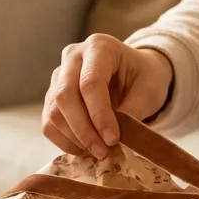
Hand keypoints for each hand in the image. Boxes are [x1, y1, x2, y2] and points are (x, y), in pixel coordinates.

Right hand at [42, 35, 173, 158]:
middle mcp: (73, 57)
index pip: (90, 82)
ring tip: (97, 152)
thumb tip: (112, 137)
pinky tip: (85, 149)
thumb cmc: (143, 77)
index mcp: (99, 47)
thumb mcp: (149, 89)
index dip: (99, 115)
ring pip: (54, 111)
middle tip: (103, 151)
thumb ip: (134, 109)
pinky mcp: (52, 96)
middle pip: (65, 95)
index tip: (113, 139)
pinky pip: (49, 123)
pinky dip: (64, 141)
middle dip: (83, 129)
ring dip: (74, 138)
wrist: (133, 73)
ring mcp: (58, 76)